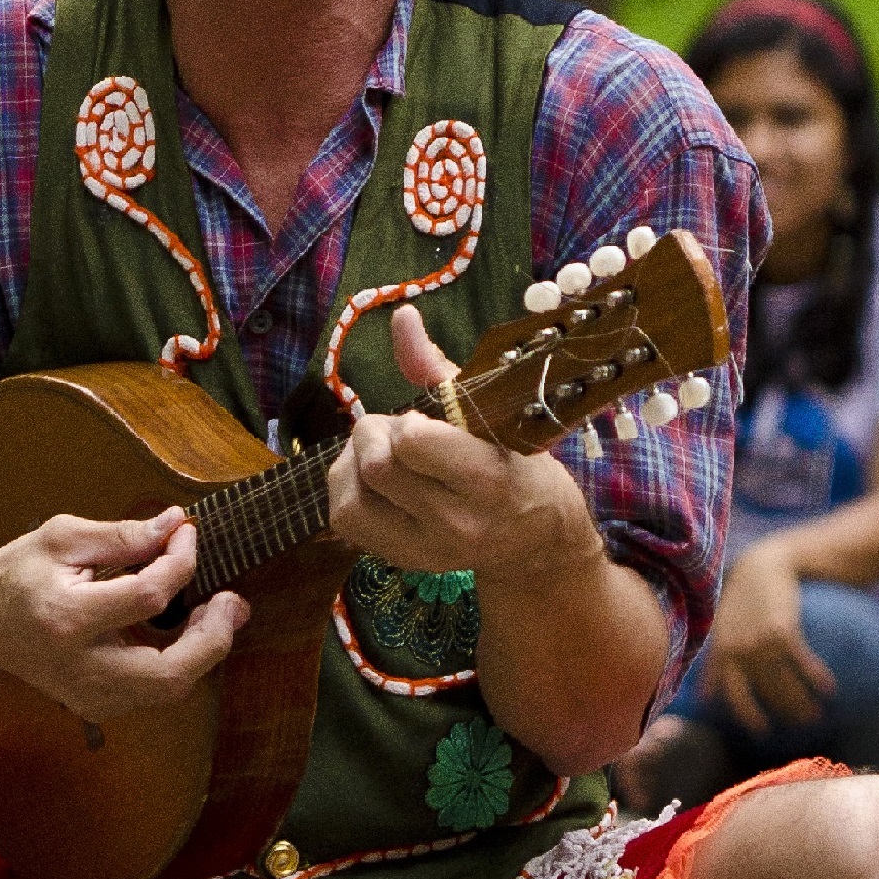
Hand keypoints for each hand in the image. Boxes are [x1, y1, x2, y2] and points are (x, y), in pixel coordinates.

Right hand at [0, 506, 245, 722]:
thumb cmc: (15, 573)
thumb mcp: (62, 537)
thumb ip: (123, 535)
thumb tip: (175, 524)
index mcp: (66, 617)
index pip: (147, 596)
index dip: (180, 562)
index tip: (185, 534)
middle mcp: (78, 666)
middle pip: (168, 673)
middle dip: (213, 637)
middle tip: (232, 601)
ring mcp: (85, 694)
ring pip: (166, 690)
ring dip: (203, 652)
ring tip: (214, 612)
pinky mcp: (92, 704)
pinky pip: (152, 692)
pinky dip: (179, 663)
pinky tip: (185, 632)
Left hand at [326, 306, 593, 587]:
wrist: (534, 541)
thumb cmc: (517, 465)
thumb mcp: (492, 414)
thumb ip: (437, 368)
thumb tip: (401, 317)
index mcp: (485, 479)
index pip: (413, 443)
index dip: (408, 422)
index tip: (424, 421)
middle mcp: (454, 521)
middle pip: (376, 466)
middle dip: (376, 434)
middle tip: (400, 433)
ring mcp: (424, 549)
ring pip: (349, 497)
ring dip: (354, 463)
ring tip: (384, 456)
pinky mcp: (400, 561)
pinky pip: (344, 519)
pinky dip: (347, 489)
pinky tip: (371, 480)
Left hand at [700, 540, 834, 734]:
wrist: (765, 564)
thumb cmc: (744, 599)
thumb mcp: (722, 627)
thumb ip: (715, 661)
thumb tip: (704, 698)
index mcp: (723, 652)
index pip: (731, 692)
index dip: (746, 714)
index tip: (762, 733)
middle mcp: (738, 650)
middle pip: (765, 693)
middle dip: (784, 712)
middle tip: (803, 726)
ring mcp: (759, 642)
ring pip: (783, 683)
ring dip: (802, 703)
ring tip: (818, 715)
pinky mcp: (781, 630)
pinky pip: (801, 662)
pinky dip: (815, 678)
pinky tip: (829, 689)